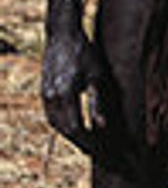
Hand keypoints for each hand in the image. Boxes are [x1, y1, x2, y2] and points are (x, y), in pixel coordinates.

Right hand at [42, 27, 122, 159]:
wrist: (62, 35)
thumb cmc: (85, 52)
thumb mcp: (97, 75)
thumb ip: (98, 102)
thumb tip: (102, 126)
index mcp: (64, 94)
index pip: (75, 128)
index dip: (89, 142)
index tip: (102, 150)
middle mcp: (50, 98)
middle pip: (65, 130)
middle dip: (82, 143)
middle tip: (99, 153)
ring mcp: (45, 96)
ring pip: (57, 125)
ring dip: (73, 136)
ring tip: (90, 145)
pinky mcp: (44, 93)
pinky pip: (54, 116)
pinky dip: (65, 126)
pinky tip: (77, 129)